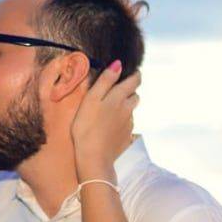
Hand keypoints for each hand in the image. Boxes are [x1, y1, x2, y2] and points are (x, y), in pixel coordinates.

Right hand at [70, 61, 140, 178]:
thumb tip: (118, 63)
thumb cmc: (87, 126)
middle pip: (135, 96)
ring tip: (110, 111)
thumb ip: (106, 80)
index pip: (135, 81)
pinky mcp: (126, 138)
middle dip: (129, 91)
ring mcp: (129, 125)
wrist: (94, 158)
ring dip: (125, 108)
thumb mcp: (91, 99)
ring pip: (131, 111)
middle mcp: (128, 110)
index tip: (132, 72)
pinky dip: (121, 123)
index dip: (135, 75)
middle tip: (117, 92)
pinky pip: (127, 125)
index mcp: (120, 97)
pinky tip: (109, 127)